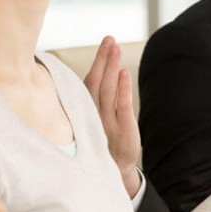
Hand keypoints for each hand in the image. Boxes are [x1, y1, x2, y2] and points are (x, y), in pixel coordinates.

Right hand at [84, 36, 141, 196]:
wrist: (113, 173)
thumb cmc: (102, 144)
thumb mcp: (94, 123)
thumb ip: (95, 101)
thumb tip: (97, 76)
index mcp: (86, 110)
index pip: (90, 81)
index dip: (98, 61)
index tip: (106, 41)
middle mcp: (94, 113)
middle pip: (97, 81)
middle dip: (104, 59)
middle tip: (110, 39)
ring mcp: (107, 121)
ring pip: (107, 90)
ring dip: (111, 68)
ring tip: (115, 48)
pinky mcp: (122, 130)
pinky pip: (121, 106)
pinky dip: (122, 90)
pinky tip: (124, 73)